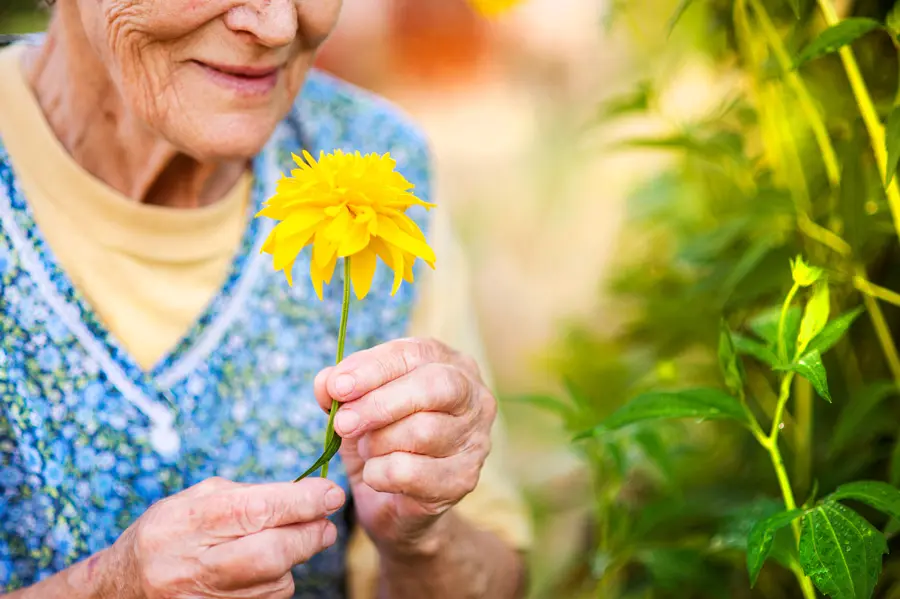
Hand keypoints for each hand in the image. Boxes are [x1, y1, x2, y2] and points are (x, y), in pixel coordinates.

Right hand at [107, 477, 344, 598]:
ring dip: (293, 562)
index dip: (301, 501)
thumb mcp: (195, 500)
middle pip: (271, 553)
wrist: (123, 589)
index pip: (256, 509)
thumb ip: (247, 495)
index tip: (330, 493)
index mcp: (187, 522)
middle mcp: (192, 565)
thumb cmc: (167, 534)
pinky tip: (262, 572)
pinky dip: (275, 584)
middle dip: (310, 536)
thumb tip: (306, 494)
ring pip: (274, 583)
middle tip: (326, 524)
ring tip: (284, 545)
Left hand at [314, 338, 496, 553]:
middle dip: (380, 404)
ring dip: (379, 442)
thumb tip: (327, 381)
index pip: (414, 354)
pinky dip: (381, 473)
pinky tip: (375, 474)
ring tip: (366, 449)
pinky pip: (414, 471)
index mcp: (448, 364)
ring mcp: (475, 439)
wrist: (394, 502)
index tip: (337, 387)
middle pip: (432, 387)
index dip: (372, 368)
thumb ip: (340, 388)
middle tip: (343, 423)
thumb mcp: (356, 406)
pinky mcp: (464, 479)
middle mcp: (473, 397)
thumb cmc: (381, 439)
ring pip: (422, 431)